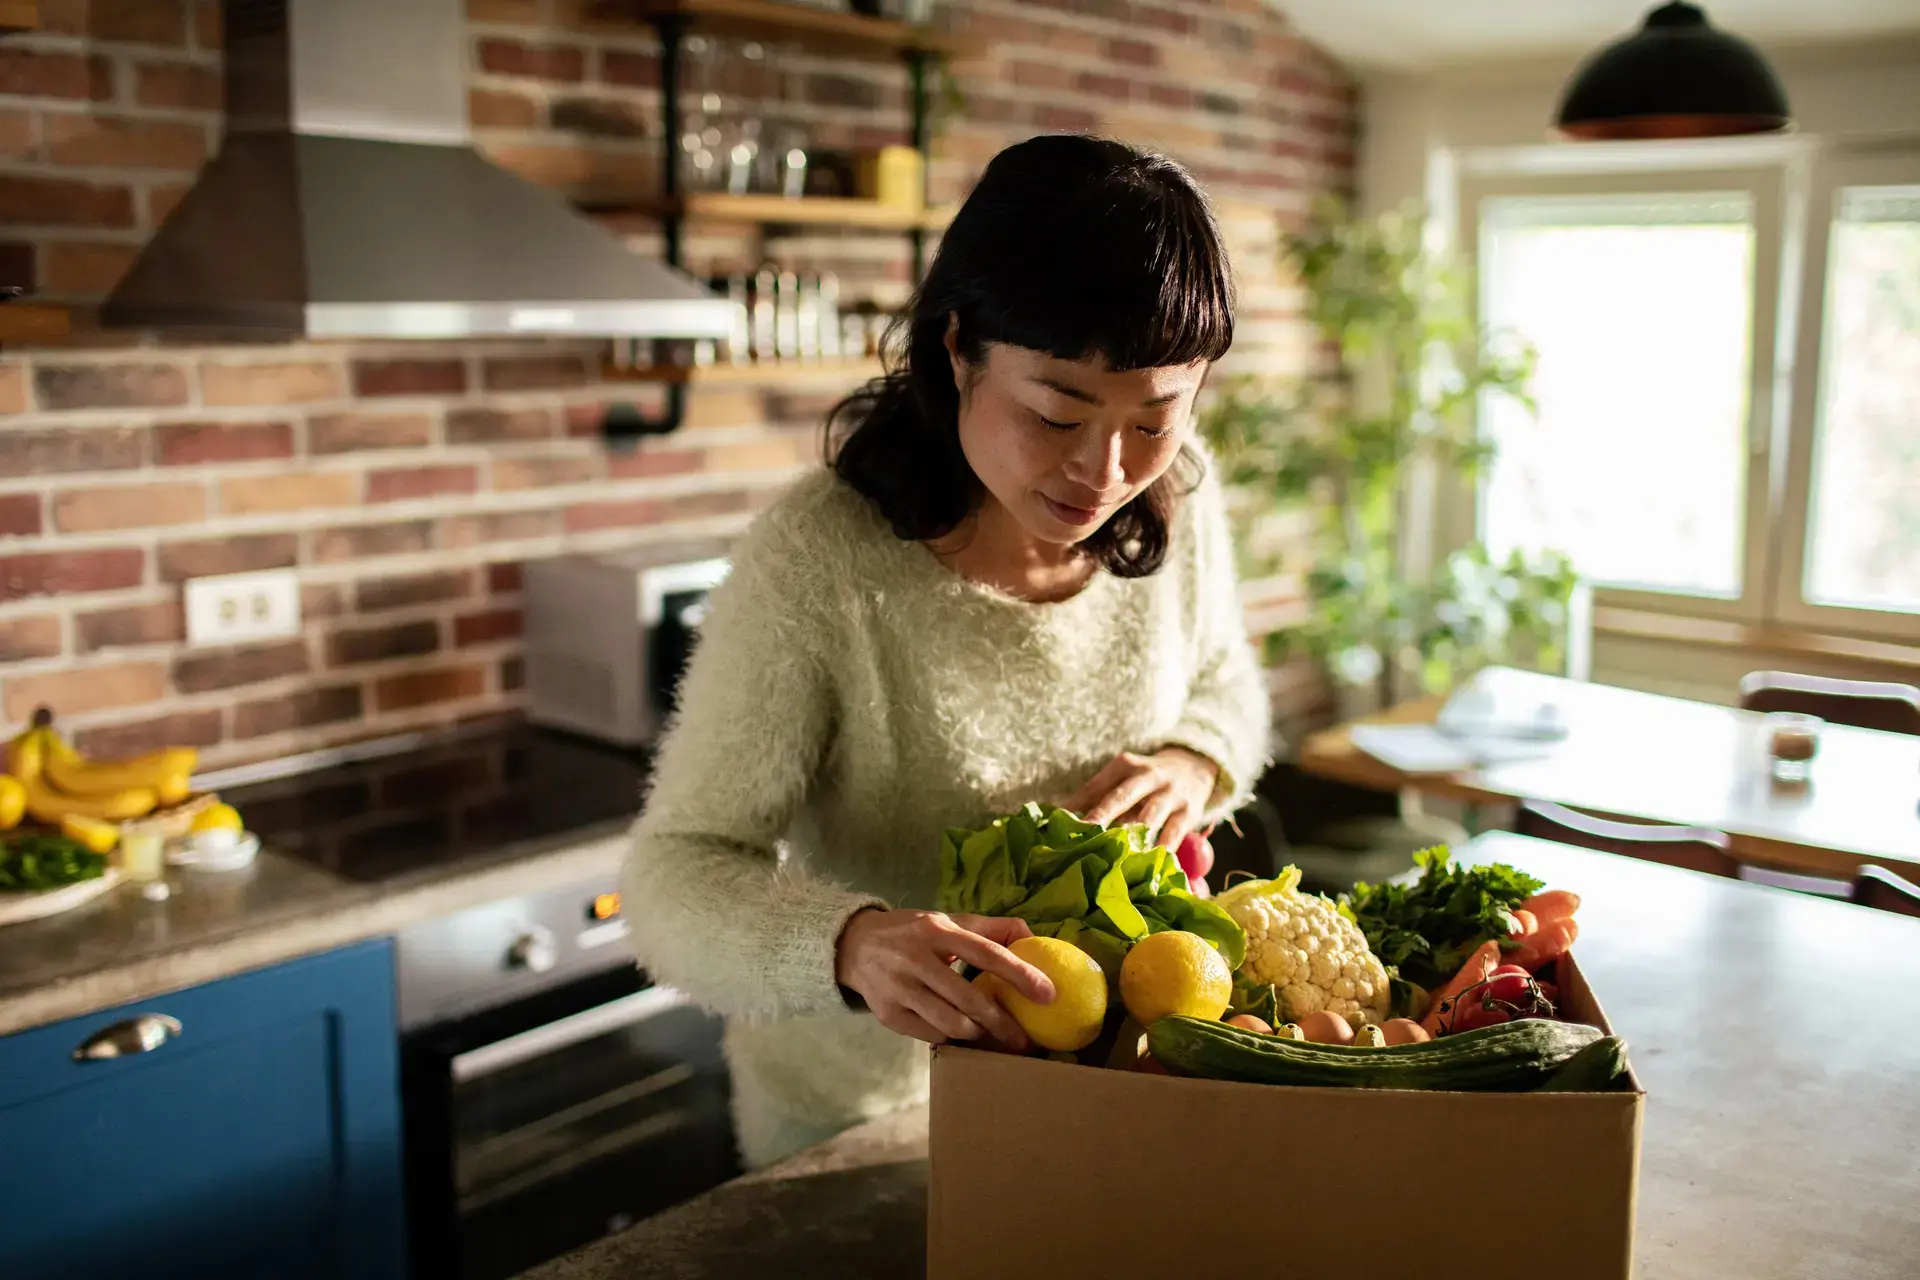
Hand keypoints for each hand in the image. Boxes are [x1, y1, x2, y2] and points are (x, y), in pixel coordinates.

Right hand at [834, 908, 1054, 1049]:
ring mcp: (900, 989)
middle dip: (1003, 1024)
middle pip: (970, 999)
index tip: (1048, 994)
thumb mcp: (946, 921)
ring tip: (995, 1040)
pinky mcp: (889, 1015)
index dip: (1020, 974)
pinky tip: (965, 1040)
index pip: (986, 953)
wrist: (854, 947)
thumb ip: (989, 928)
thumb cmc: (912, 933)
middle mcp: (916, 959)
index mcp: (937, 931)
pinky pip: (931, 1036)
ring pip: (951, 1024)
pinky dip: (953, 1039)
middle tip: (1027, 1042)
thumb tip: (1032, 934)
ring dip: (979, 1035)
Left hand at [1065, 747, 1218, 852]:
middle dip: (1103, 814)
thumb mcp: (1122, 777)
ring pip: (1149, 816)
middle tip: (1086, 833)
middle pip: (1122, 796)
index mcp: (1125, 765)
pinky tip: (1150, 865)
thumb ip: (1095, 795)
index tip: (1060, 821)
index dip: (1078, 802)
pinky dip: (1162, 850)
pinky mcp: (1189, 812)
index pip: (1097, 785)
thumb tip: (1058, 817)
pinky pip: (1174, 834)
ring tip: (1116, 856)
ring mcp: (1170, 793)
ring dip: (1133, 836)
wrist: (1194, 768)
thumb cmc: (1145, 780)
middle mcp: (1148, 775)